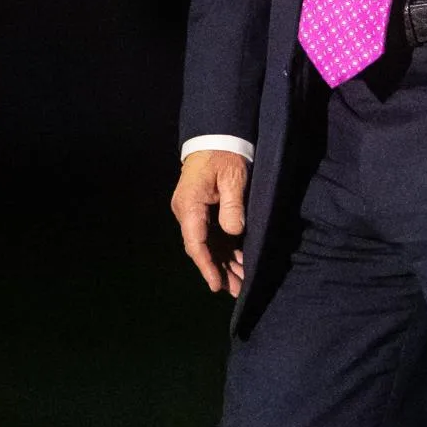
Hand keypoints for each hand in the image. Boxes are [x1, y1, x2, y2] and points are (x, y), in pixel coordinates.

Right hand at [171, 149, 249, 295]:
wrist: (215, 137)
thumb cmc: (224, 154)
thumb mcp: (233, 176)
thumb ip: (233, 204)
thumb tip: (233, 232)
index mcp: (189, 206)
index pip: (196, 243)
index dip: (207, 266)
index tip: (217, 285)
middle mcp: (186, 213)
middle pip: (201, 248)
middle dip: (219, 270)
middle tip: (237, 290)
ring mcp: (192, 213)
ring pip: (207, 245)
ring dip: (223, 263)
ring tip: (240, 282)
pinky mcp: (201, 211)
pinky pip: (211, 236)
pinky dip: (224, 250)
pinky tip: (237, 263)